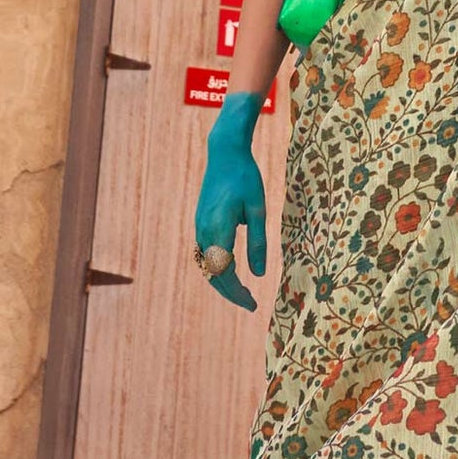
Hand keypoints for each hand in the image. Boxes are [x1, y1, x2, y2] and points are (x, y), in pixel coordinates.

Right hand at [194, 91, 267, 310]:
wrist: (225, 154)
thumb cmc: (246, 178)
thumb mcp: (258, 209)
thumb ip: (258, 242)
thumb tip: (258, 275)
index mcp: (217, 229)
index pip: (224, 273)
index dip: (237, 293)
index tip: (252, 304)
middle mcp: (203, 232)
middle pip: (212, 274)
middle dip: (230, 293)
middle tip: (250, 304)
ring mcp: (199, 228)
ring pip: (207, 266)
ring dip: (223, 282)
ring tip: (243, 293)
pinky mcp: (201, 223)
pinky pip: (206, 254)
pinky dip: (218, 268)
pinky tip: (232, 272)